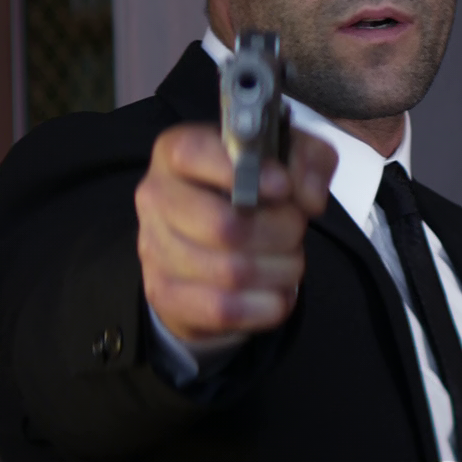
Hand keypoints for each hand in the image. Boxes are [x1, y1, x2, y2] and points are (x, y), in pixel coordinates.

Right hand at [136, 124, 336, 343]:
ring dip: (279, 269)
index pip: (194, 154)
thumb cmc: (249, 192)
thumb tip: (306, 196)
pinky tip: (274, 290)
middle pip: (223, 225)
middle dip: (279, 232)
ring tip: (288, 260)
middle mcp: (156, 197)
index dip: (245, 172)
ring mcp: (154, 248)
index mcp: (175, 152)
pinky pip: (225, 309)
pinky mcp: (164, 293)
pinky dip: (265, 304)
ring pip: (231, 272)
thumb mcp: (286, 158)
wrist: (210, 245)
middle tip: (295, 230)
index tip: (283, 187)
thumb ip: (307, 160)